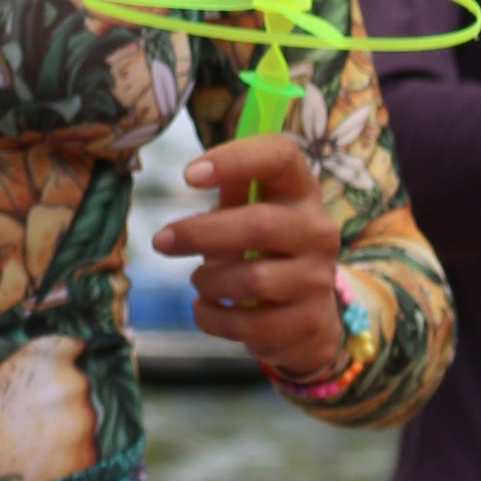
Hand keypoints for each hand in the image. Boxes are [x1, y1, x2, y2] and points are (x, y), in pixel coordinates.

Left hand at [151, 126, 346, 378]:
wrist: (307, 311)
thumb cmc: (266, 247)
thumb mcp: (252, 209)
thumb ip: (231, 189)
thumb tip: (197, 172)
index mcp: (301, 190)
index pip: (281, 156)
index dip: (235, 159)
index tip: (187, 175)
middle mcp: (318, 231)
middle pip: (258, 224)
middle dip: (199, 233)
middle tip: (162, 241)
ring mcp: (318, 279)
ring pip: (252, 279)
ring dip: (208, 280)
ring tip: (198, 279)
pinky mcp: (308, 322)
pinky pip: (250, 324)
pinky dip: (213, 317)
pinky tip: (204, 308)